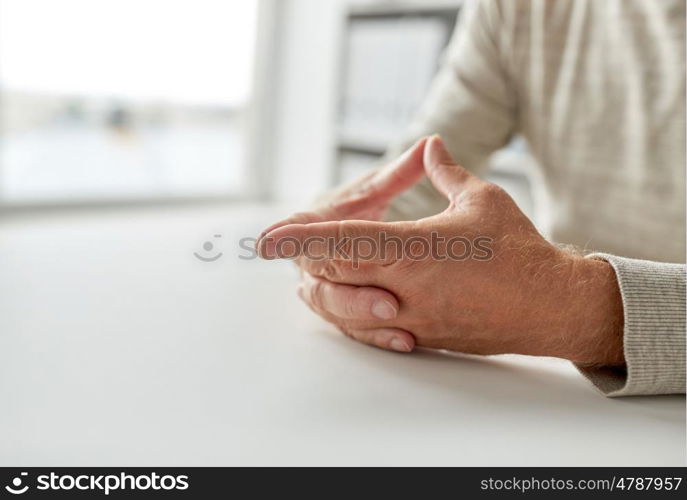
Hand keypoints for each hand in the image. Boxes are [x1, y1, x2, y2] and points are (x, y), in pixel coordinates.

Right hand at [256, 138, 431, 351]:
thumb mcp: (376, 189)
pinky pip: (357, 330)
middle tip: (386, 300)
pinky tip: (405, 340)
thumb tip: (430, 143)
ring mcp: (329, 292)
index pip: (295, 233)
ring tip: (398, 320)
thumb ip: (399, 172)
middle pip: (319, 285)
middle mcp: (313, 265)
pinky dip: (378, 335)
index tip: (268, 243)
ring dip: (363, 318)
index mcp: (313, 228)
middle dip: (348, 295)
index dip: (283, 237)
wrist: (358, 240)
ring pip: (336, 312)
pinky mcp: (347, 314)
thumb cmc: (361, 209)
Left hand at [258, 136, 624, 365]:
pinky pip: (373, 332)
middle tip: (285, 249)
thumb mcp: (482, 199)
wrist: (551, 305)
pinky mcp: (423, 338)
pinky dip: (351, 318)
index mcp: (413, 248)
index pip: (341, 240)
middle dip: (305, 261)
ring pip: (347, 311)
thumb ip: (445, 173)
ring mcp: (411, 318)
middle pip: (334, 276)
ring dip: (323, 292)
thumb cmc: (519, 249)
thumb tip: (431, 146)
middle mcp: (404, 287)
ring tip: (308, 278)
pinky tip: (346, 309)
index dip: (299, 237)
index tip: (266, 239)